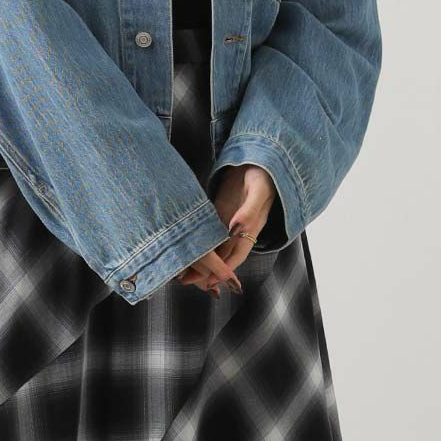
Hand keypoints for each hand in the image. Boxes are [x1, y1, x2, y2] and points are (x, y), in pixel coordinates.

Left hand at [175, 164, 277, 295]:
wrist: (256, 158)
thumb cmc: (262, 175)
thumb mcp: (258, 191)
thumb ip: (248, 211)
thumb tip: (235, 229)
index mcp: (251, 229)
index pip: (236, 255)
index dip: (224, 269)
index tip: (208, 282)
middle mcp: (238, 230)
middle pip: (221, 256)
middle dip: (204, 269)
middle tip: (183, 279)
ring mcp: (227, 222)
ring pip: (212, 246)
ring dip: (198, 258)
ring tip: (178, 268)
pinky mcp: (218, 212)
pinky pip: (207, 232)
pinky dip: (196, 241)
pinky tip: (182, 246)